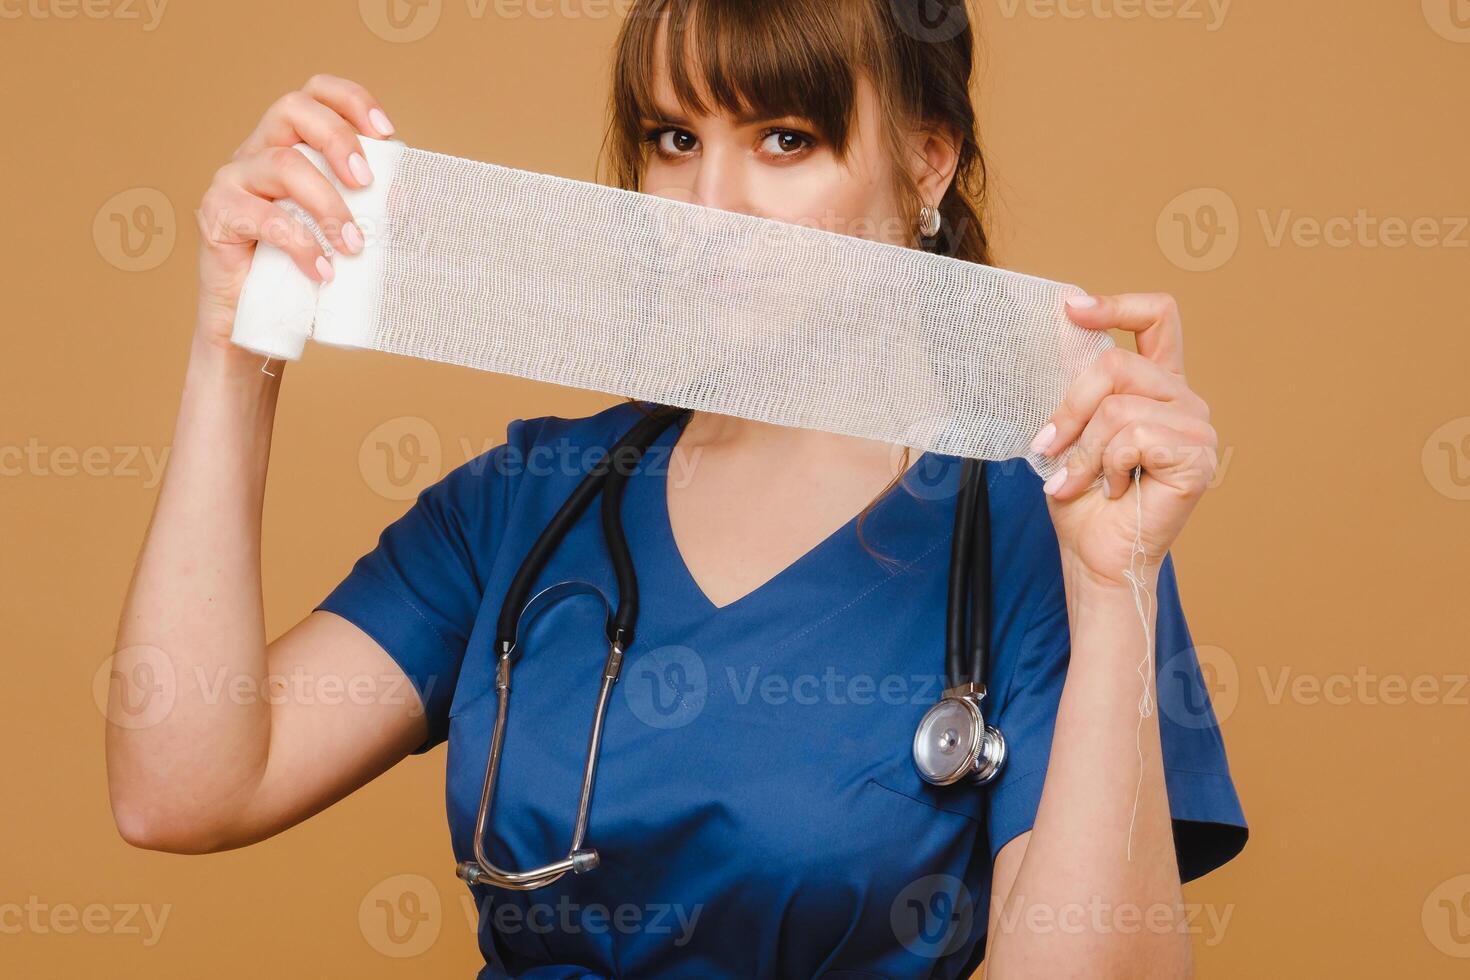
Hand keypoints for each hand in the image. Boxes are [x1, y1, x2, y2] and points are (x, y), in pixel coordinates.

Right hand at [192, 74, 395, 351]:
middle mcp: (257, 151)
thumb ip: (366, 209)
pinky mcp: (216, 215)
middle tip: (366, 184)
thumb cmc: (303, 273)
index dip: (350, 100)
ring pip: (282, 163)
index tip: (386, 133)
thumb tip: (407, 199)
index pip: (314, 94)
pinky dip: (301, 243)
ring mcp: (233, 180)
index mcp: (289, 143)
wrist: (254, 326)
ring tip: (354, 246)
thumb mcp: (340, 233)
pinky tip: (322, 269)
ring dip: (328, 204)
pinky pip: (262, 217)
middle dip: (337, 139)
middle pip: (292, 110)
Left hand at [1029, 292, 1217, 589]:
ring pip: (1119, 409)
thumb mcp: (1068, 429)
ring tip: (1080, 480)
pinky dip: (1107, 468)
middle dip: (1069, 410)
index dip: (1118, 305)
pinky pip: (1135, 438)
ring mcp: (1196, 427)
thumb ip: (1074, 385)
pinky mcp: (1198, 457)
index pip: (1157, 318)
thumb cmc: (1081, 497)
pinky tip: (1114, 490)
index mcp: (1156, 384)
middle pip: (1116, 366)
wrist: (1093, 554)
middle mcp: (1183, 398)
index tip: (1072, 308)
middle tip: (1049, 447)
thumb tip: (1061, 326)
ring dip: (1084, 452)